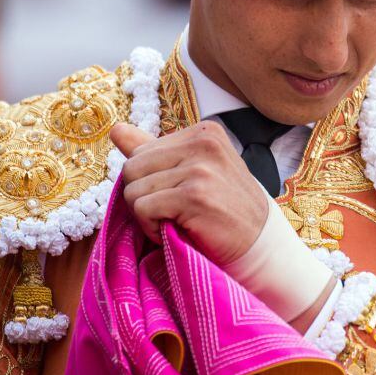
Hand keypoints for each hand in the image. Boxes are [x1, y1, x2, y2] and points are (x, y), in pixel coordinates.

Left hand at [110, 121, 269, 264]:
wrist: (259, 244)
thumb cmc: (224, 210)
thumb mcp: (193, 171)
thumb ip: (155, 150)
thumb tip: (116, 129)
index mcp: (204, 132)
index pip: (141, 152)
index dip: (150, 182)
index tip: (176, 198)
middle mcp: (203, 143)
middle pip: (132, 168)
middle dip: (143, 197)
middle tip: (172, 214)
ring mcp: (200, 168)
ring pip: (133, 189)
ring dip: (147, 216)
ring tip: (177, 222)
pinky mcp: (194, 195)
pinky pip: (142, 208)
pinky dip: (151, 228)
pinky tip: (176, 232)